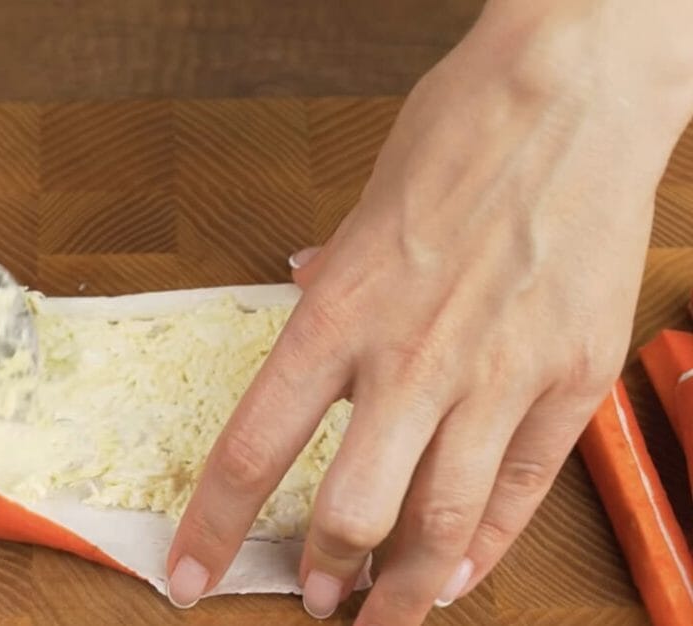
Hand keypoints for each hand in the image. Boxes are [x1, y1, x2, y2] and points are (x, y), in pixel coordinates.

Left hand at [167, 1, 692, 622]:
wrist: (571, 95)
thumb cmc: (458, 136)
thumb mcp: (363, 206)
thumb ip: (334, 273)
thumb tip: (306, 285)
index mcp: (338, 313)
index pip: (254, 448)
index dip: (216, 528)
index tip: (190, 575)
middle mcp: (409, 358)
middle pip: (351, 508)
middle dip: (326, 570)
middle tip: (316, 595)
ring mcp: (496, 374)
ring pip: (441, 524)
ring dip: (405, 589)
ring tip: (383, 614)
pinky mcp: (570, 378)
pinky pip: (523, 493)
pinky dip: (487, 551)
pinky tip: (459, 577)